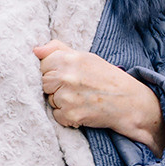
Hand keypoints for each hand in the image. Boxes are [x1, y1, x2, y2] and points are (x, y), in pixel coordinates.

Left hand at [33, 42, 164, 155]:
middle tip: (75, 88)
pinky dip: (67, 116)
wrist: (129, 102)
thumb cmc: (107, 78)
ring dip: (61, 102)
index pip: (42, 64)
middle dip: (55, 87)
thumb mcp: (86, 57)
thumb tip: (35, 50)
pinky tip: (82, 109)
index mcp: (70, 59)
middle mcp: (66, 77)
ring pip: (50, 100)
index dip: (52, 71)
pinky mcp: (71, 115)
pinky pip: (57, 115)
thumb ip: (59, 50)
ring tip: (81, 98)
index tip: (66, 75)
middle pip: (44, 83)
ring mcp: (68, 97)